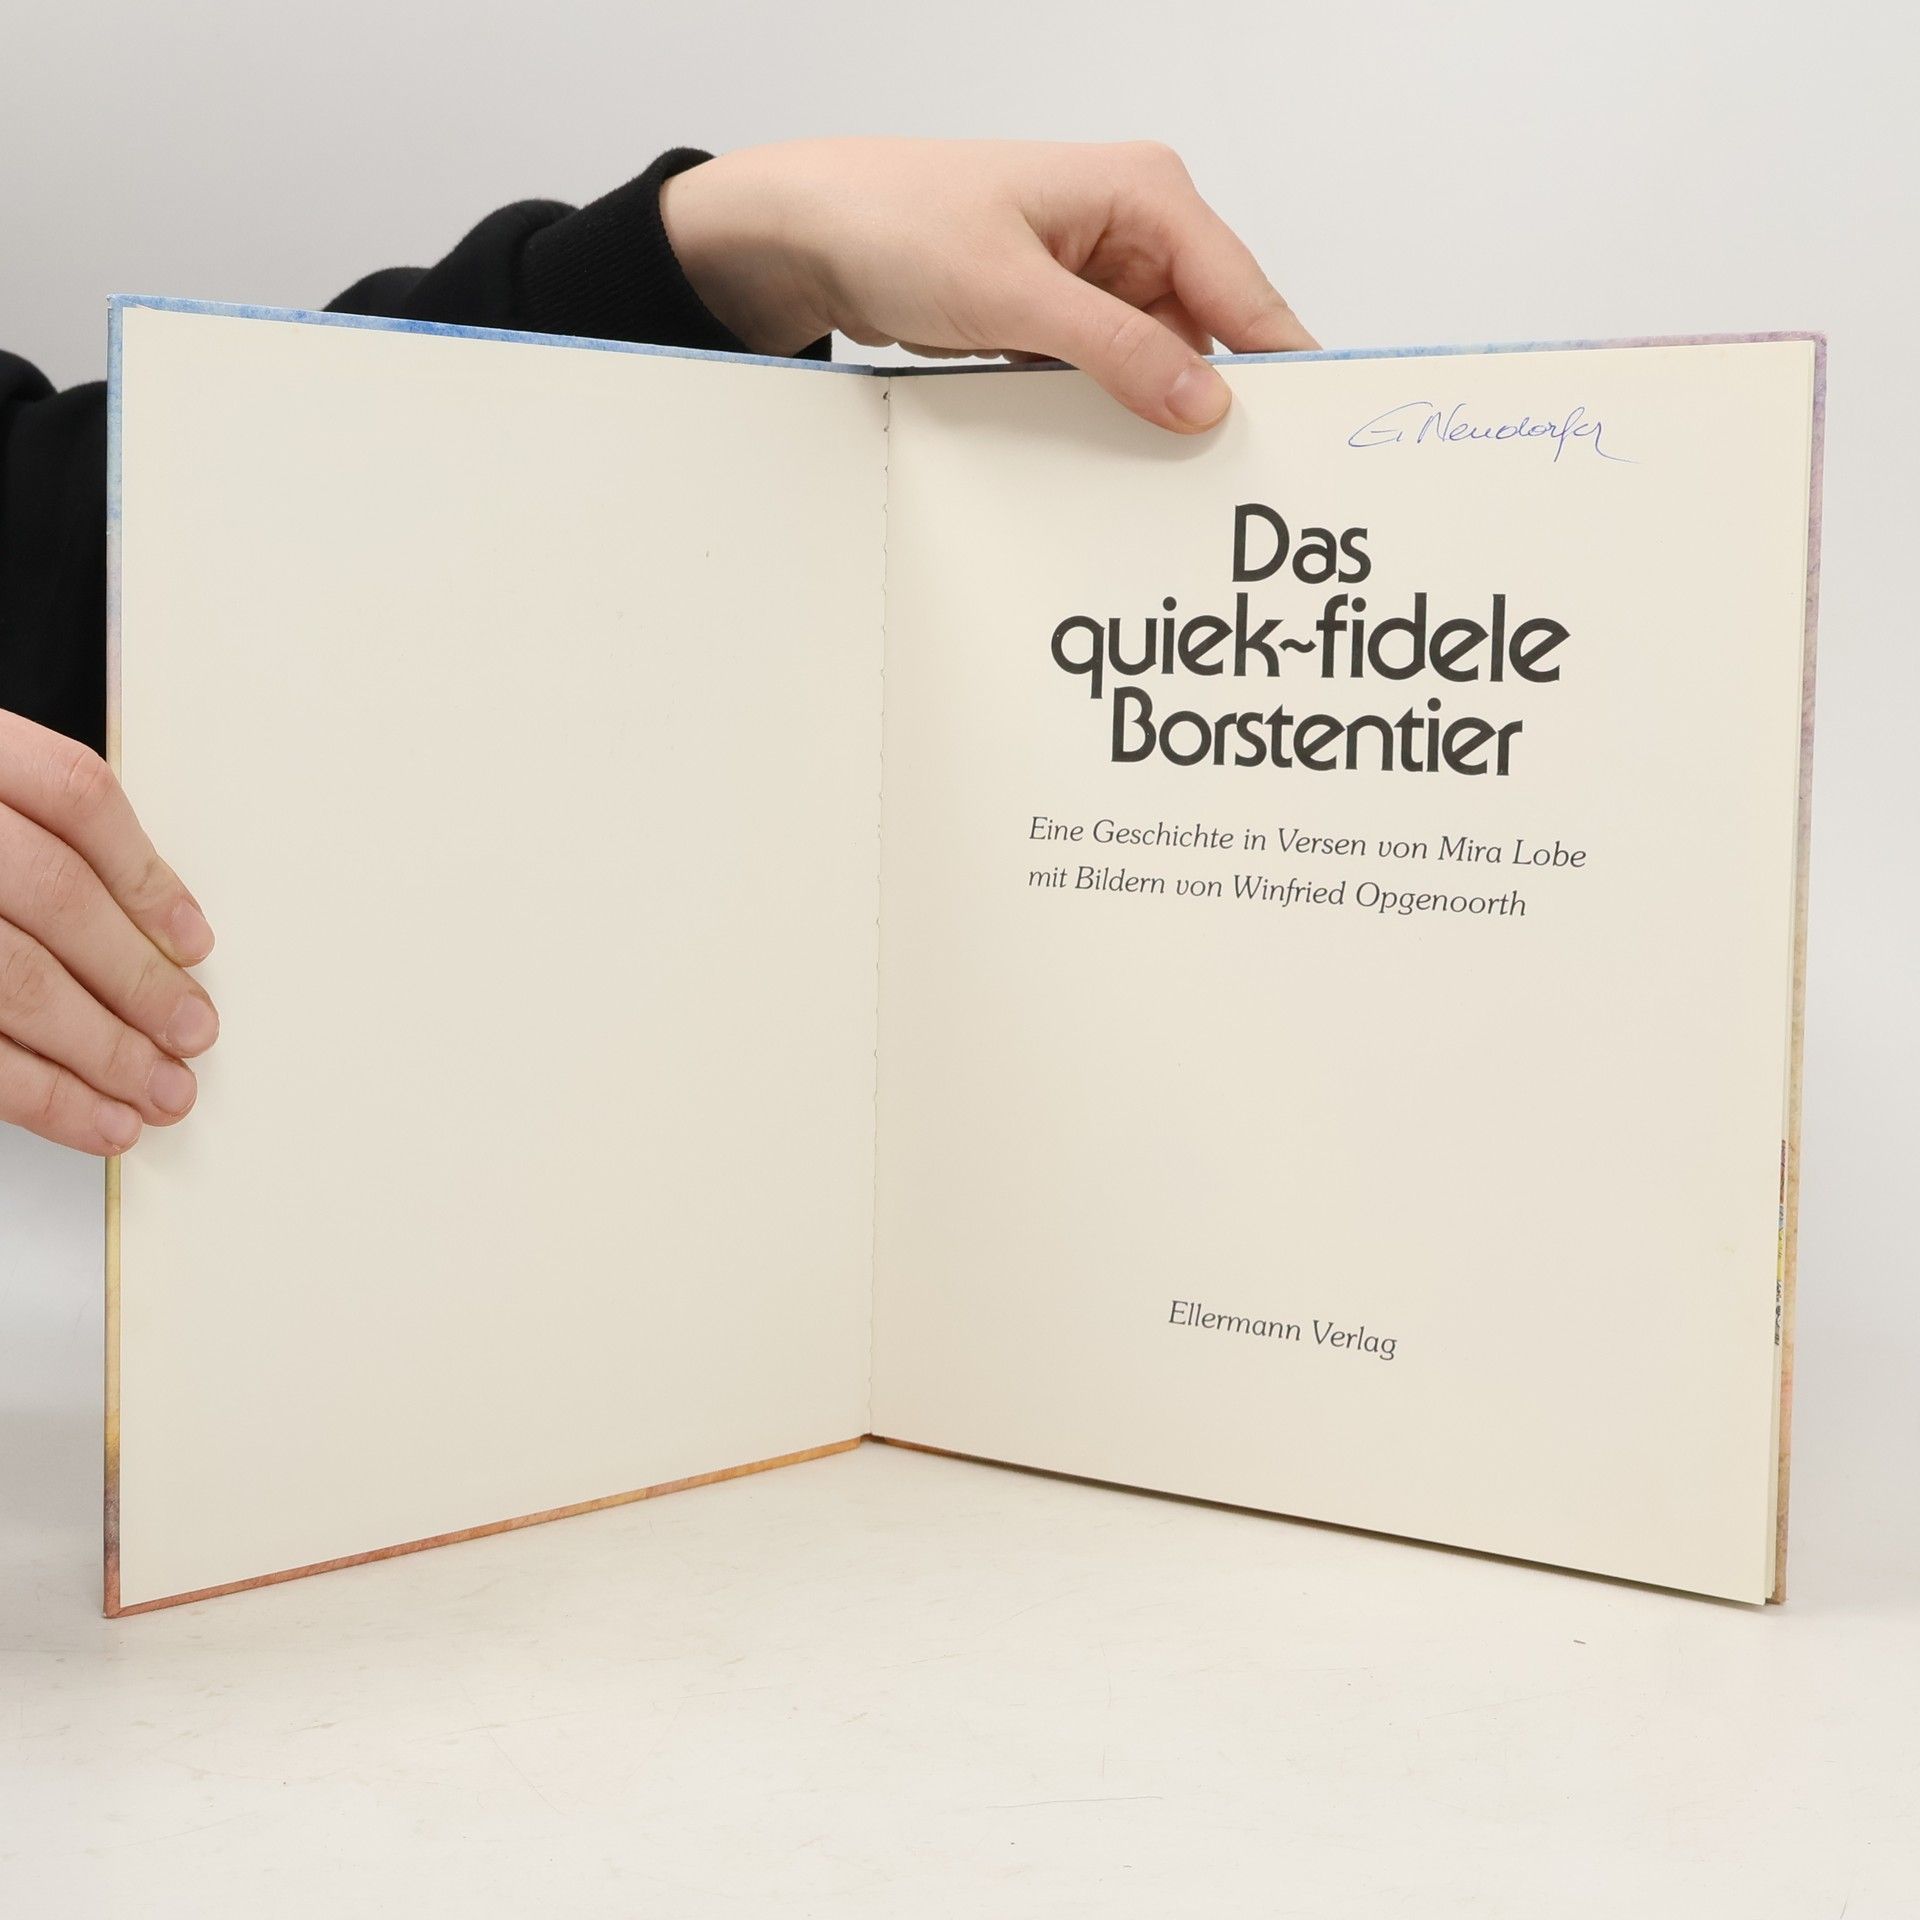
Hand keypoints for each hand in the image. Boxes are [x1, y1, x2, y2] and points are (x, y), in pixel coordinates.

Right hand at [0, 710, 216, 1154]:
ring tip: (161, 1092)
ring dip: (102, 1049)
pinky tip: (94, 1118)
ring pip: (17, 979)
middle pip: (56, 894)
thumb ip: (44, 841)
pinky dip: (42, 1094)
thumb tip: (160, 936)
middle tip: (193, 1033)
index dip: (145, 874)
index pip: (73, 795)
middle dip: (138, 978)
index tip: (194, 942)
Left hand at [661, 138, 1315, 432]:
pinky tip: (1108, 454)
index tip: (1312, 437)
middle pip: (1211, 334)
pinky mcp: (1064, 314)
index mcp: (1145, 193)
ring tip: (1161, 476)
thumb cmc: (896, 222)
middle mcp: (1136, 229)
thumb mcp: (1013, 294)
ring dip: (1153, 414)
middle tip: (1229, 483)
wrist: (810, 234)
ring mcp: (1100, 275)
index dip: (1281, 367)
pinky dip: (1109, 411)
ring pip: (1161, 363)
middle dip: (1214, 404)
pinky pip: (1111, 374)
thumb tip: (1201, 402)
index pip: (1245, 291)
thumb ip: (1116, 350)